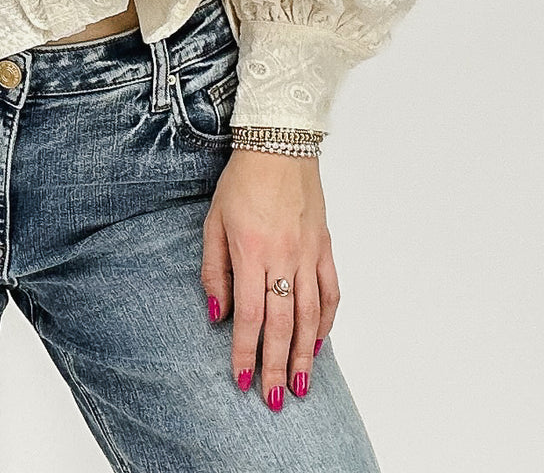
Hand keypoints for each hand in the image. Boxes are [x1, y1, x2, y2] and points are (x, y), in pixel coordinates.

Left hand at [200, 148, 339, 410]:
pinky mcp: (325, 246)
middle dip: (278, 366)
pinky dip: (326, 320)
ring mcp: (308, 253)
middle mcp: (283, 257)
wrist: (279, 145)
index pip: (249, 315)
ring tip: (302, 385)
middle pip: (283, 324)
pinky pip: (330, 291)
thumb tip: (217, 313)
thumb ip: (215, 270)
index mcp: (251, 251)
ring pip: (310, 314)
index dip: (246, 352)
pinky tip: (320, 341)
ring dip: (306, 354)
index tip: (243, 380)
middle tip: (276, 399)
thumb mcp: (213, 222)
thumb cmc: (242, 182)